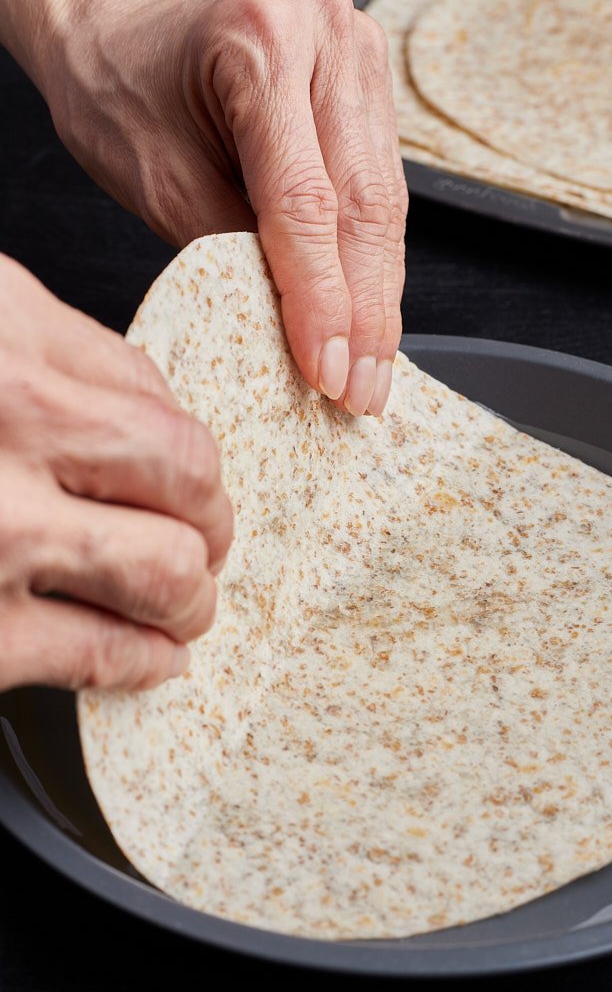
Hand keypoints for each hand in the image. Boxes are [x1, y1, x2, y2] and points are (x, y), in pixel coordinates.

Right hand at [0, 255, 233, 691]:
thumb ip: (34, 360)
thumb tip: (122, 405)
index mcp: (5, 329)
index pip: (145, 385)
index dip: (179, 440)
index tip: (185, 474)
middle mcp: (14, 414)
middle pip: (184, 470)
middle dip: (211, 518)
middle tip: (209, 541)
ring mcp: (2, 528)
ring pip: (168, 566)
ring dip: (190, 597)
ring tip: (186, 608)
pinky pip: (104, 652)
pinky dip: (141, 662)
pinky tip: (146, 660)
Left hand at [7, 0, 407, 415]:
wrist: (115, 12)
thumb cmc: (117, 75)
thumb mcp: (155, 172)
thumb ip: (227, 245)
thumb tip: (292, 322)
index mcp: (262, 42)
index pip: (308, 204)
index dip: (321, 301)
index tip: (326, 371)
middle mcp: (325, 38)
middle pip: (365, 207)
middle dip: (365, 316)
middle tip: (360, 391)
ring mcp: (354, 56)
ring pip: (386, 203)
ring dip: (379, 297)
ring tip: (370, 369)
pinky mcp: (363, 84)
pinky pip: (382, 186)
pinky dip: (374, 259)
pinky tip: (369, 310)